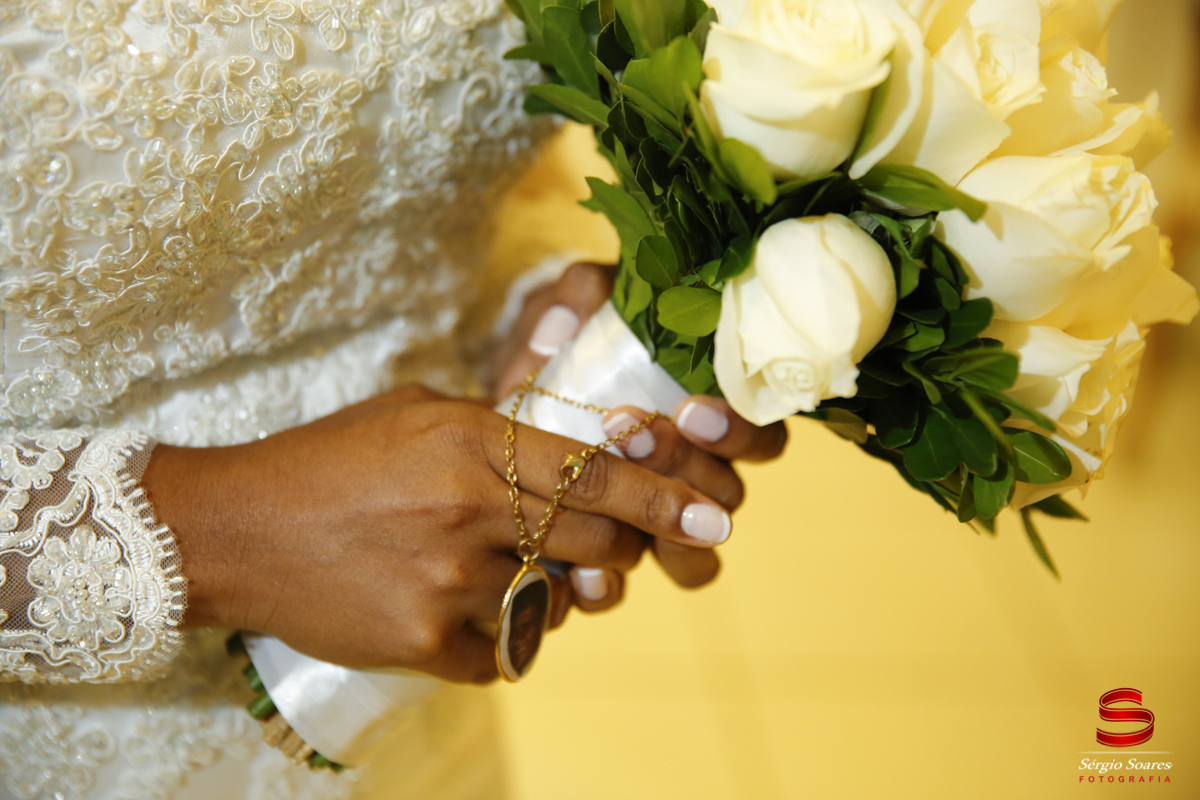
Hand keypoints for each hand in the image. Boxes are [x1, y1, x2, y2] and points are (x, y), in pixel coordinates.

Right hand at [142, 385, 733, 683]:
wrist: (238, 531)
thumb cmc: (329, 460)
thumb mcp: (418, 415)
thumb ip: (496, 432)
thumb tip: (565, 454)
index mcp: (474, 445)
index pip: (598, 474)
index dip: (665, 501)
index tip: (715, 523)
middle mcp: (472, 514)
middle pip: (596, 544)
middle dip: (617, 549)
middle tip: (606, 546)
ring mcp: (449, 584)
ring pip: (552, 603)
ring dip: (545, 591)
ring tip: (491, 568)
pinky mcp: (425, 643)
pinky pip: (504, 652)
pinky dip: (496, 635)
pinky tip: (453, 606)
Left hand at [492, 263, 788, 587]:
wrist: (499, 402)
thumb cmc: (555, 350)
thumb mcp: (569, 309)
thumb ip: (580, 296)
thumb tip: (567, 325)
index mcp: (708, 422)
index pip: (762, 438)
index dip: (740, 432)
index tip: (690, 410)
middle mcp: (695, 480)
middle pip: (726, 496)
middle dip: (681, 466)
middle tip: (625, 431)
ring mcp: (655, 528)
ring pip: (694, 557)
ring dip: (661, 537)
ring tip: (608, 516)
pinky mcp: (603, 561)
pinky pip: (622, 591)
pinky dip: (605, 586)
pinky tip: (579, 574)